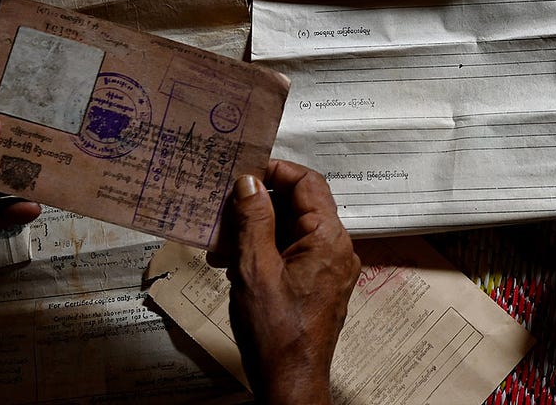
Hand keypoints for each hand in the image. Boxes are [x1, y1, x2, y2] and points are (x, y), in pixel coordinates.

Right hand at [210, 160, 359, 404]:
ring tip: (220, 243)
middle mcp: (335, 249)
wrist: (289, 382)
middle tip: (224, 208)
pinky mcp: (315, 285)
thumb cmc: (277, 333)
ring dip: (255, 232)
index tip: (245, 171)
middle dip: (258, 206)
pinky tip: (232, 264)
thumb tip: (250, 182)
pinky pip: (290, 254)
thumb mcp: (255, 269)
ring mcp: (327, 268)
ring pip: (290, 232)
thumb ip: (254, 220)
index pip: (308, 183)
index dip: (277, 171)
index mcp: (329, 238)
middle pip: (298, 206)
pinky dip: (263, 252)